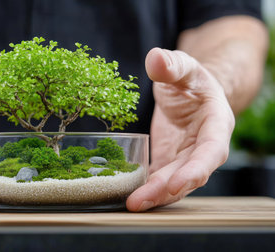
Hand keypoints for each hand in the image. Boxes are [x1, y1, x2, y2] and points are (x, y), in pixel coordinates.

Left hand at [126, 48, 234, 210]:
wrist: (189, 93)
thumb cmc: (192, 81)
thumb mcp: (184, 67)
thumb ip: (173, 64)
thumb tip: (155, 58)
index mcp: (215, 125)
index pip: (209, 152)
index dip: (195, 170)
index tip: (177, 184)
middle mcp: (203, 147)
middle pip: (187, 175)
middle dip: (165, 190)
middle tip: (138, 201)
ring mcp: (185, 157)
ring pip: (173, 183)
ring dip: (153, 195)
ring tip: (130, 204)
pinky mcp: (169, 161)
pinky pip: (160, 178)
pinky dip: (146, 188)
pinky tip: (127, 194)